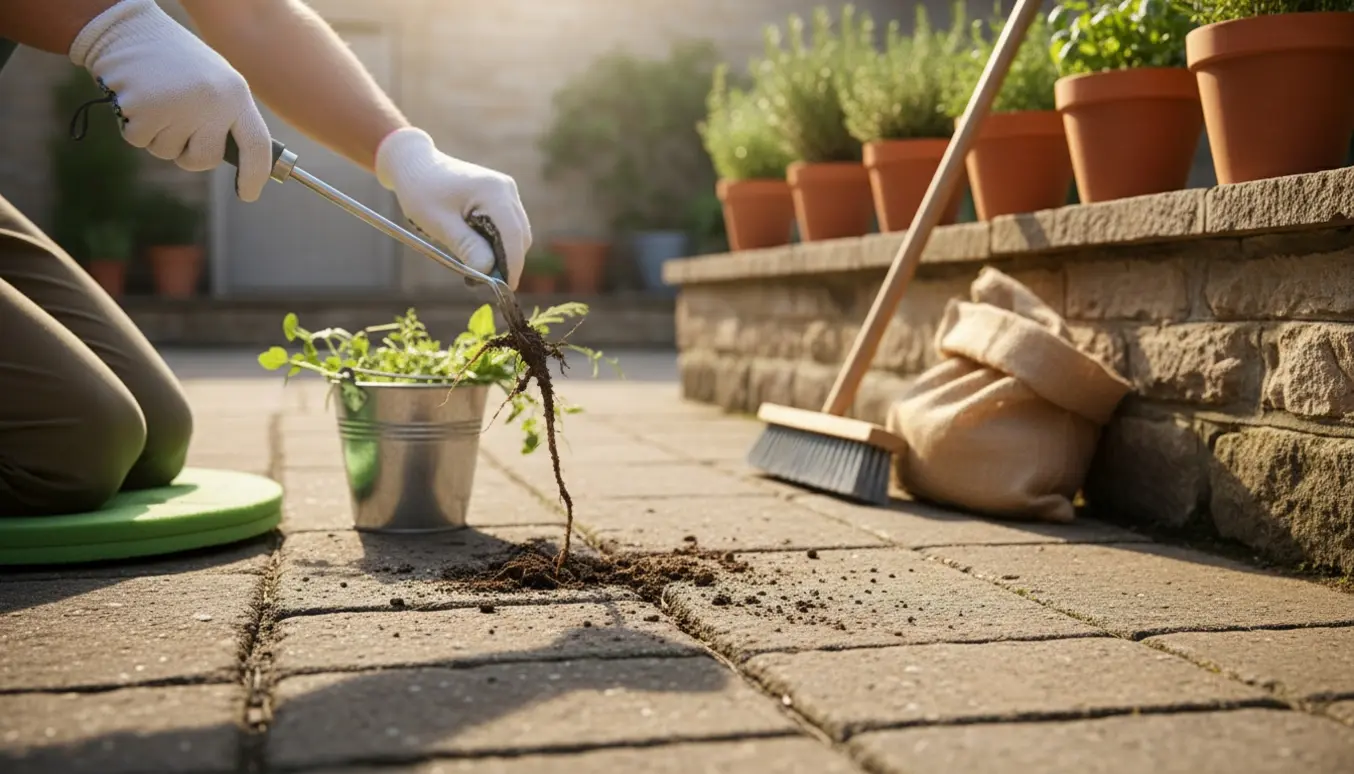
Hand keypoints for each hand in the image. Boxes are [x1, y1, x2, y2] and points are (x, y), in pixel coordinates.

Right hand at [68, 0, 272, 201]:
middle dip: (189, 155)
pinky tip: (136, 98)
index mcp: (236, 94)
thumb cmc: (175, 61)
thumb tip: (239, 161)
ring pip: (168, 153)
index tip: (248, 194)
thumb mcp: (215, 83)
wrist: (130, 30)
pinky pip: (140, 141)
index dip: (255, 175)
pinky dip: (134, 126)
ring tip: (157, 99)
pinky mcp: (146, 110)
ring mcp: (180, 107)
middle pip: (205, 160)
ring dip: (157, 135)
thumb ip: (227, 118)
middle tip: (178, 125)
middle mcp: (213, 103)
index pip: (256, 146)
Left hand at [375, 127, 529, 289]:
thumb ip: (466, 246)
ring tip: (476, 267)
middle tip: (484, 282)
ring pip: (516, 233)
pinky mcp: (500, 197)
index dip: (512, 265)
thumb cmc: (422, 191)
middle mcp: (506, 189)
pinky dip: (497, 243)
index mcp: (493, 191)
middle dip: (507, 261)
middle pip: (519, 236)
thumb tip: (488, 271)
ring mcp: (505, 191)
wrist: (415, 165)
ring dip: (502, 253)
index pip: (513, 235)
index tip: (505, 290)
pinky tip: (477, 251)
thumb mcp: (439, 223)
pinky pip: (507, 226)